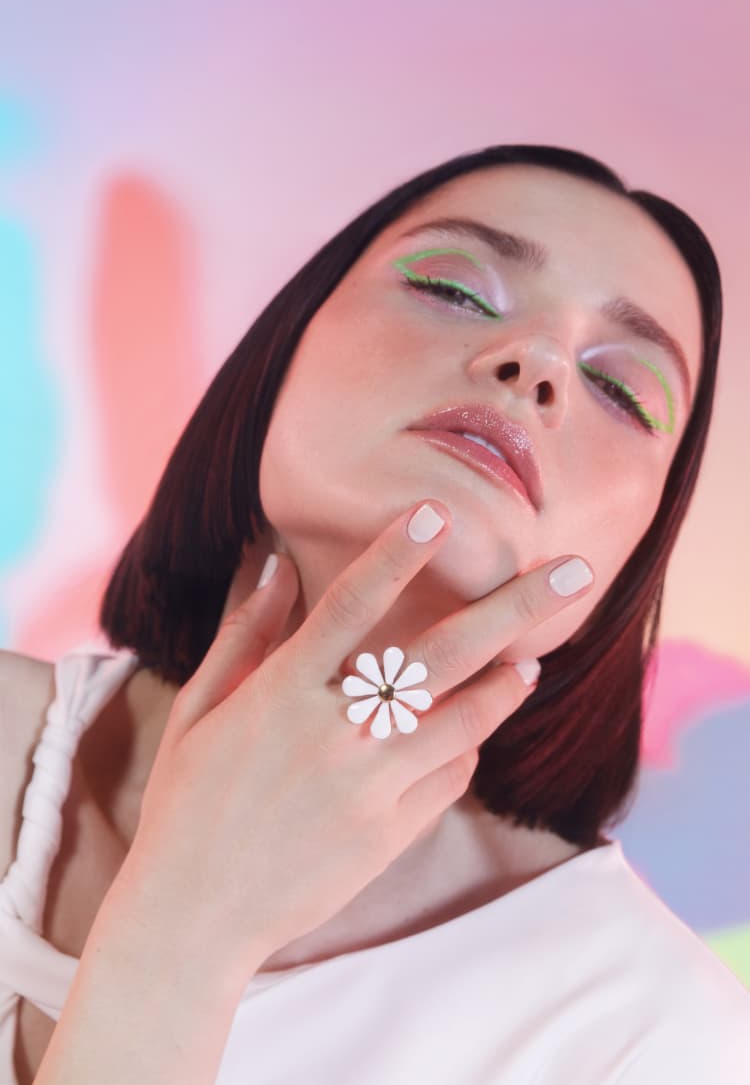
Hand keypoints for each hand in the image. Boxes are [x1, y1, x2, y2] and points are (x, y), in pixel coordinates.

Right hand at [118, 500, 593, 982]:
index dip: (396, 555)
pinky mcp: (390, 834)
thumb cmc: (186, 803)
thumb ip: (243, 636)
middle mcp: (334, 733)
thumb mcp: (197, 712)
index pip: (350, 606)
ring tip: (534, 659)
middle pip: (440, 656)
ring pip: (465, 721)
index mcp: (280, 693)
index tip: (438, 512)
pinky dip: (467, 747)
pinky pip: (450, 778)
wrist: (196, 914)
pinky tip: (474, 729)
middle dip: (514, 609)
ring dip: (507, 683)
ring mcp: (370, 788)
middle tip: (574, 572)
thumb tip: (277, 566)